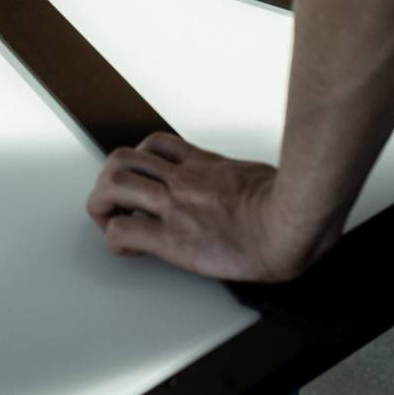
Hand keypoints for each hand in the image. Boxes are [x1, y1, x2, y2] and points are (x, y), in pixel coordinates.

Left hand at [86, 133, 338, 281]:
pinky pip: (124, 230)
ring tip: (108, 220)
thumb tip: (246, 188)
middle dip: (107, 179)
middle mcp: (182, 180)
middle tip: (112, 201)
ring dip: (101, 204)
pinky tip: (125, 248)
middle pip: (122, 160)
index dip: (138, 161)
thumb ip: (239, 178)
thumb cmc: (288, 205)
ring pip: (114, 186)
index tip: (140, 181)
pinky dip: (115, 239)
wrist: (292, 224)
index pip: (156, 146)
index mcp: (203, 165)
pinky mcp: (173, 237)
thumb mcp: (258, 175)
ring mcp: (175, 205)